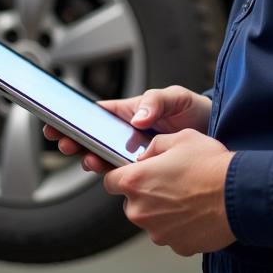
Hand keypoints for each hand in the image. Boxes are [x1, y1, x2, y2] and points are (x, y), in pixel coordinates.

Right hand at [43, 86, 211, 173]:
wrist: (215, 134)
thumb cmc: (193, 110)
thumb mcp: (176, 97)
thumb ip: (156, 101)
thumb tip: (137, 117)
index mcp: (129, 112)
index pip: (96, 114)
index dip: (75, 118)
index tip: (56, 122)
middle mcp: (127, 134)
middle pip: (93, 138)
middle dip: (75, 140)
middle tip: (65, 143)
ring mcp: (134, 153)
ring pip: (105, 158)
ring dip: (92, 159)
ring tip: (88, 159)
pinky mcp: (145, 171)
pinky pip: (124, 174)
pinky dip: (114, 175)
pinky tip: (111, 175)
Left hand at [104, 129, 234, 255]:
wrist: (238, 194)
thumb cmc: (210, 164)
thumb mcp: (180, 138)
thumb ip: (154, 146)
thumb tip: (145, 155)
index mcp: (136, 181)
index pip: (108, 180)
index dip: (120, 174)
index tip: (131, 172)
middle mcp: (140, 210)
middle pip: (130, 202)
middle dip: (145, 192)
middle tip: (169, 181)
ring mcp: (157, 231)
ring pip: (151, 218)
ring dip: (162, 209)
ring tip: (187, 194)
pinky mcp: (175, 245)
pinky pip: (170, 232)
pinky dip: (178, 224)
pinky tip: (195, 210)